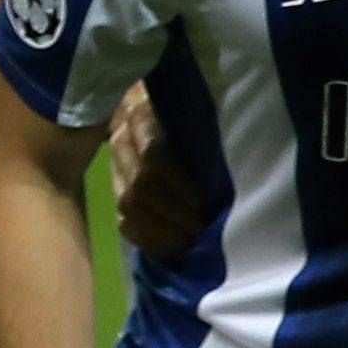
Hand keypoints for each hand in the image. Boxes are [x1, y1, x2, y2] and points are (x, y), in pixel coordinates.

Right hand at [103, 84, 213, 258]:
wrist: (144, 98)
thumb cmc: (183, 105)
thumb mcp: (191, 106)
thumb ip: (201, 125)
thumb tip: (232, 147)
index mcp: (142, 114)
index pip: (154, 155)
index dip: (179, 183)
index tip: (203, 201)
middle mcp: (121, 139)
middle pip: (141, 185)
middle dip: (175, 212)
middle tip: (203, 228)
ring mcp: (114, 166)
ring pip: (127, 205)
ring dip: (163, 229)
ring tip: (191, 241)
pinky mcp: (114, 188)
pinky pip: (122, 222)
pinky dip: (147, 239)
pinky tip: (171, 248)